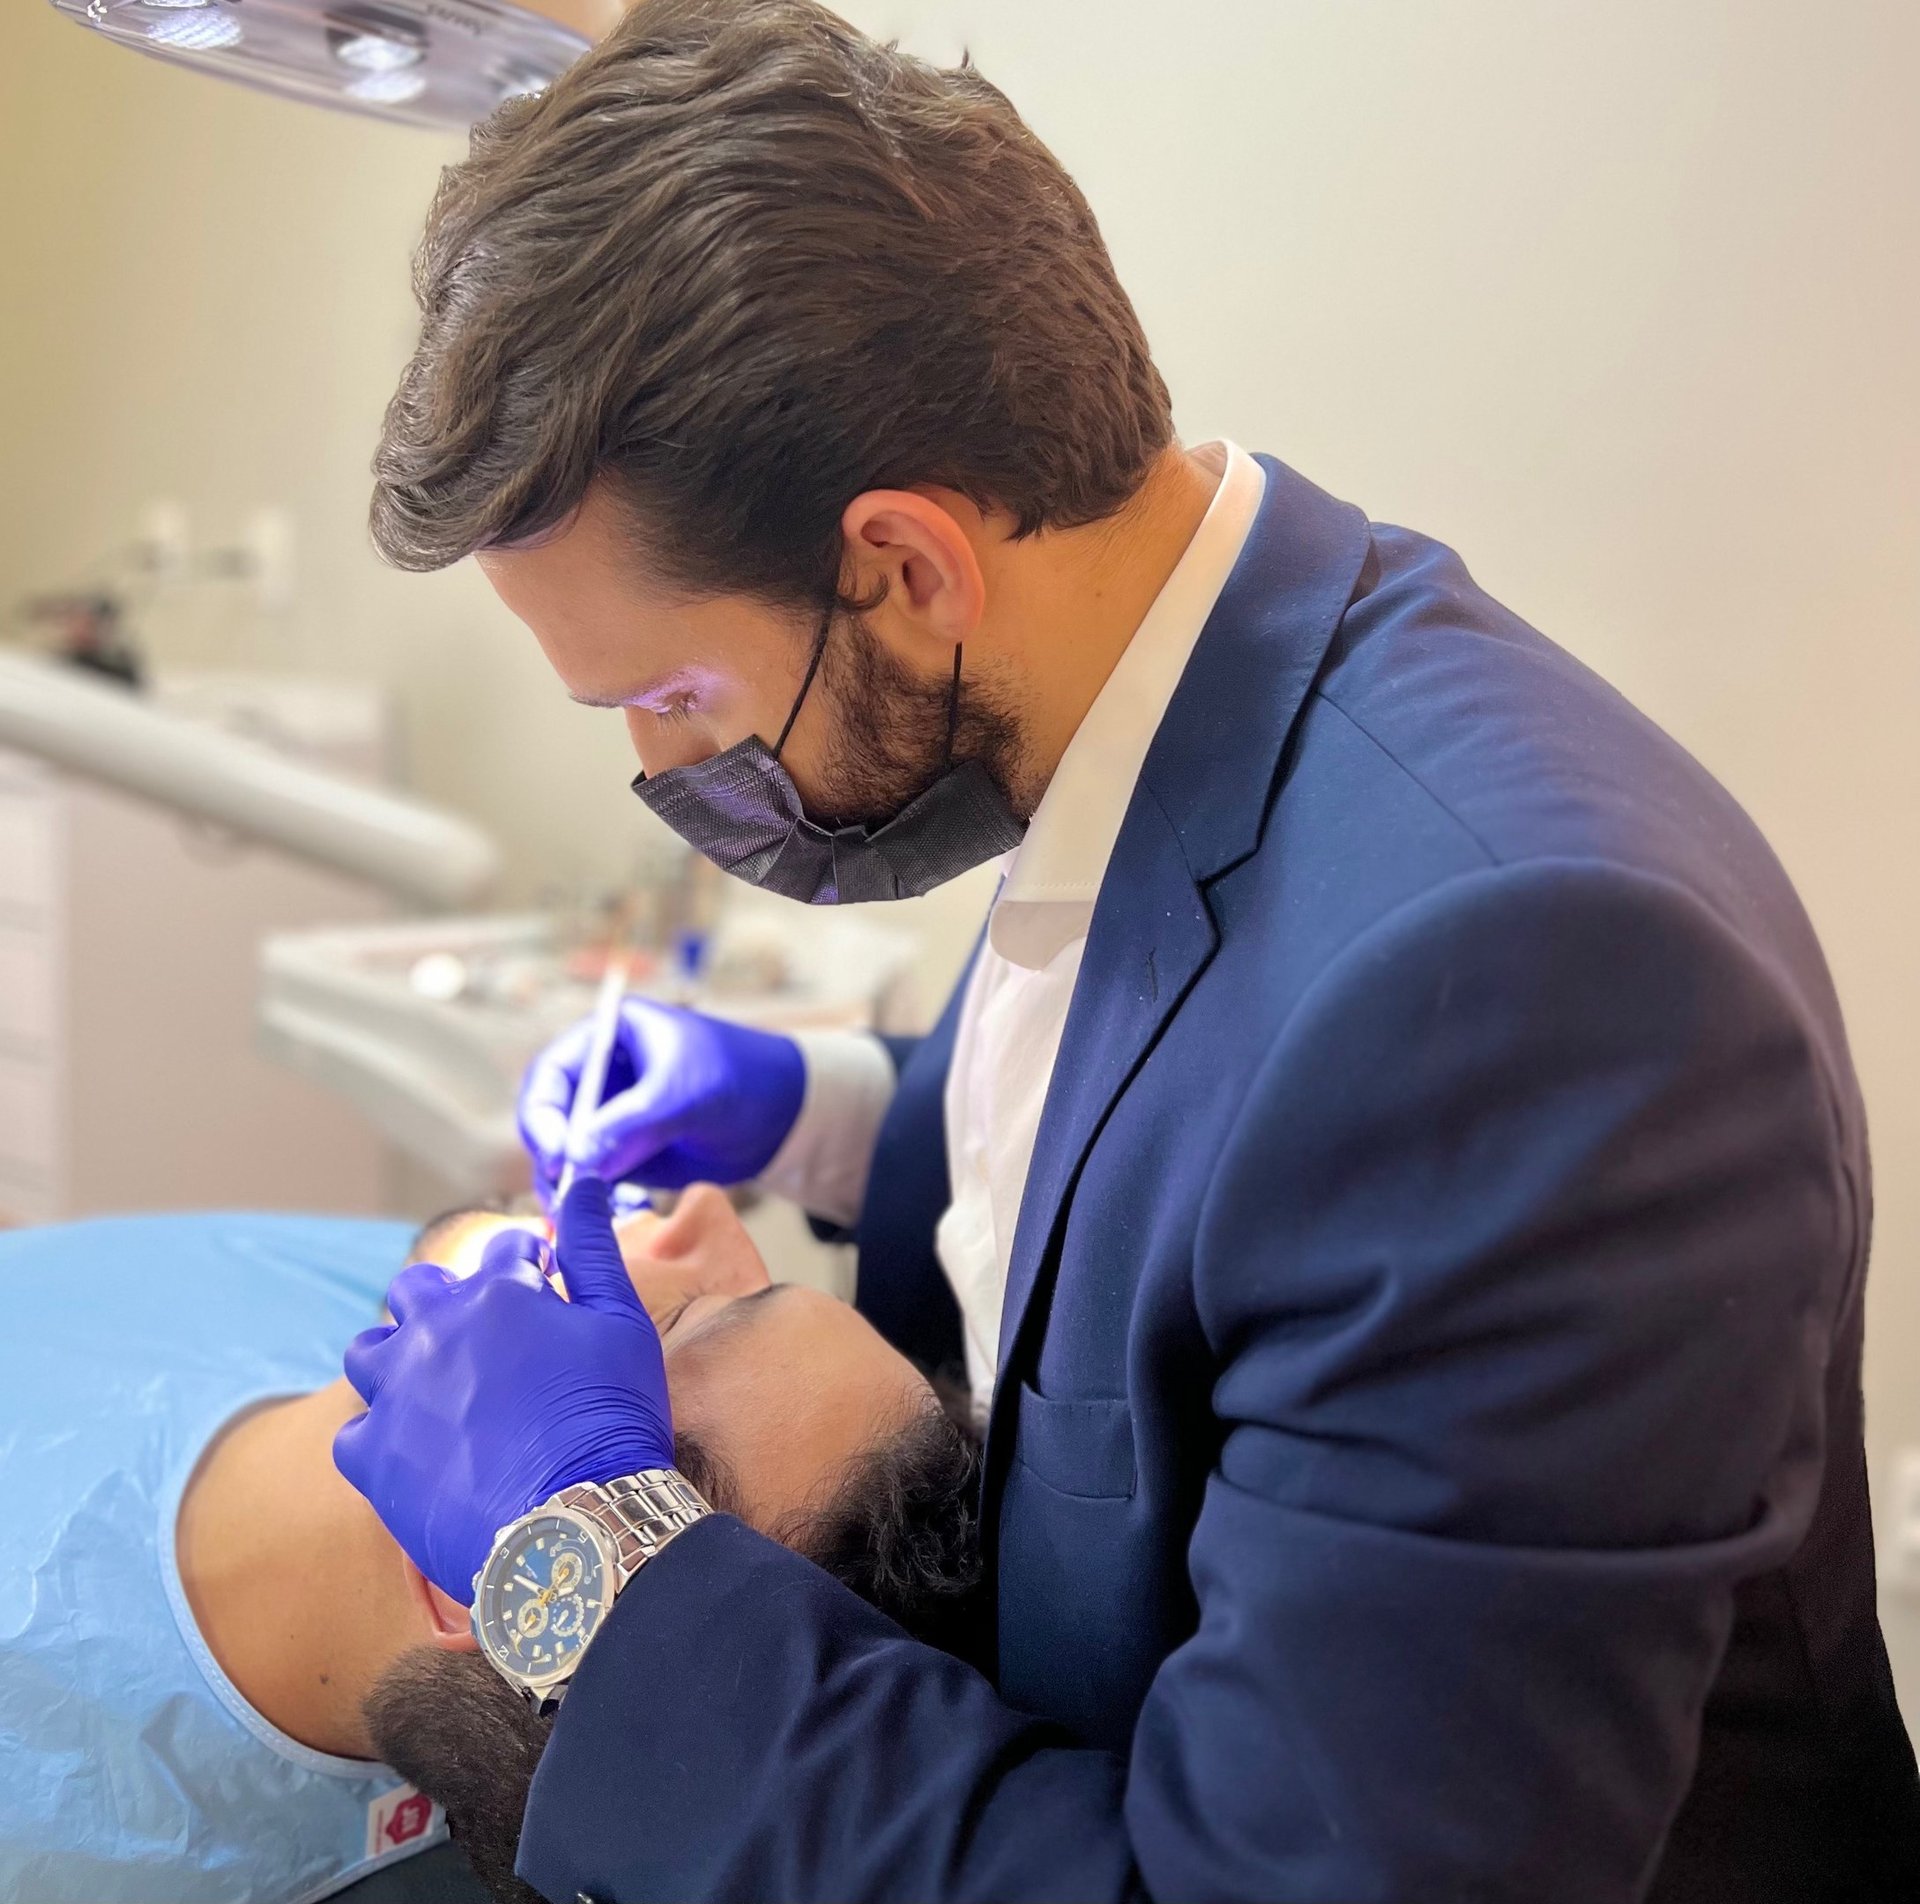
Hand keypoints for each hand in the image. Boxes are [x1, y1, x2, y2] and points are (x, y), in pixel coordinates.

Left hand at [334, 1177, 674, 1600]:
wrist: (577, 1526)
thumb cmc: (613, 1419)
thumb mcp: (622, 1322)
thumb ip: (595, 1246)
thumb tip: (586, 1180)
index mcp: (499, 1293)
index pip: (504, 1253)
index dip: (529, 1268)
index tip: (544, 1289)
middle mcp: (434, 1331)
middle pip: (417, 1290)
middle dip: (449, 1301)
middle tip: (488, 1342)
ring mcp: (395, 1394)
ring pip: (370, 1351)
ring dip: (400, 1358)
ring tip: (439, 1389)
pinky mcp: (373, 1457)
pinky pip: (355, 1430)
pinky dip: (381, 1432)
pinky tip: (419, 1448)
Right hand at [517, 997, 805, 1206]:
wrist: (782, 1114)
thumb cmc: (738, 1079)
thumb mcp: (684, 1094)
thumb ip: (631, 1123)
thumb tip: (575, 1159)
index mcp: (608, 1038)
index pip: (550, 1074)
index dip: (542, 1116)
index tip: (557, 1155)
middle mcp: (599, 1076)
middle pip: (548, 1118)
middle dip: (551, 1156)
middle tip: (563, 1194)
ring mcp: (609, 1116)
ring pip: (565, 1154)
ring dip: (565, 1186)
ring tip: (576, 1217)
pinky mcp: (623, 1152)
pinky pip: (590, 1178)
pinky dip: (587, 1200)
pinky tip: (600, 1219)